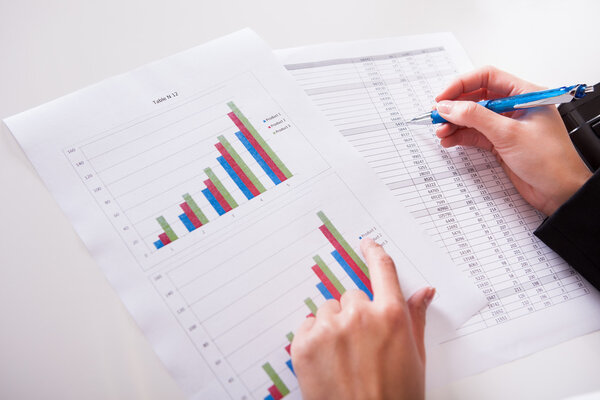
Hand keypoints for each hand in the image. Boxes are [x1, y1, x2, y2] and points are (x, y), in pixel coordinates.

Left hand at [291, 238, 434, 399]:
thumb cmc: (396, 397)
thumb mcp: (415, 358)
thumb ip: (416, 318)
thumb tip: (424, 291)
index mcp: (390, 316)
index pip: (382, 270)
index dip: (374, 253)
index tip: (368, 244)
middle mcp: (359, 316)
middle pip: (351, 295)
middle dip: (355, 314)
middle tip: (361, 345)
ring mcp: (329, 329)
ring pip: (327, 310)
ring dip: (333, 326)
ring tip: (343, 358)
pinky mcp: (304, 344)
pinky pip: (307, 326)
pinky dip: (313, 339)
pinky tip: (326, 361)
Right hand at [435, 66, 591, 215]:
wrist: (560, 193)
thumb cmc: (551, 161)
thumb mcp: (509, 134)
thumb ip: (476, 117)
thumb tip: (450, 106)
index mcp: (525, 94)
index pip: (488, 78)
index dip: (462, 85)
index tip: (444, 98)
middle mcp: (515, 107)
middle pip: (477, 98)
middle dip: (455, 106)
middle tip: (438, 116)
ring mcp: (507, 126)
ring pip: (473, 118)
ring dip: (455, 124)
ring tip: (441, 131)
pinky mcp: (501, 143)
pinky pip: (475, 135)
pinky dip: (460, 137)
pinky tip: (449, 140)